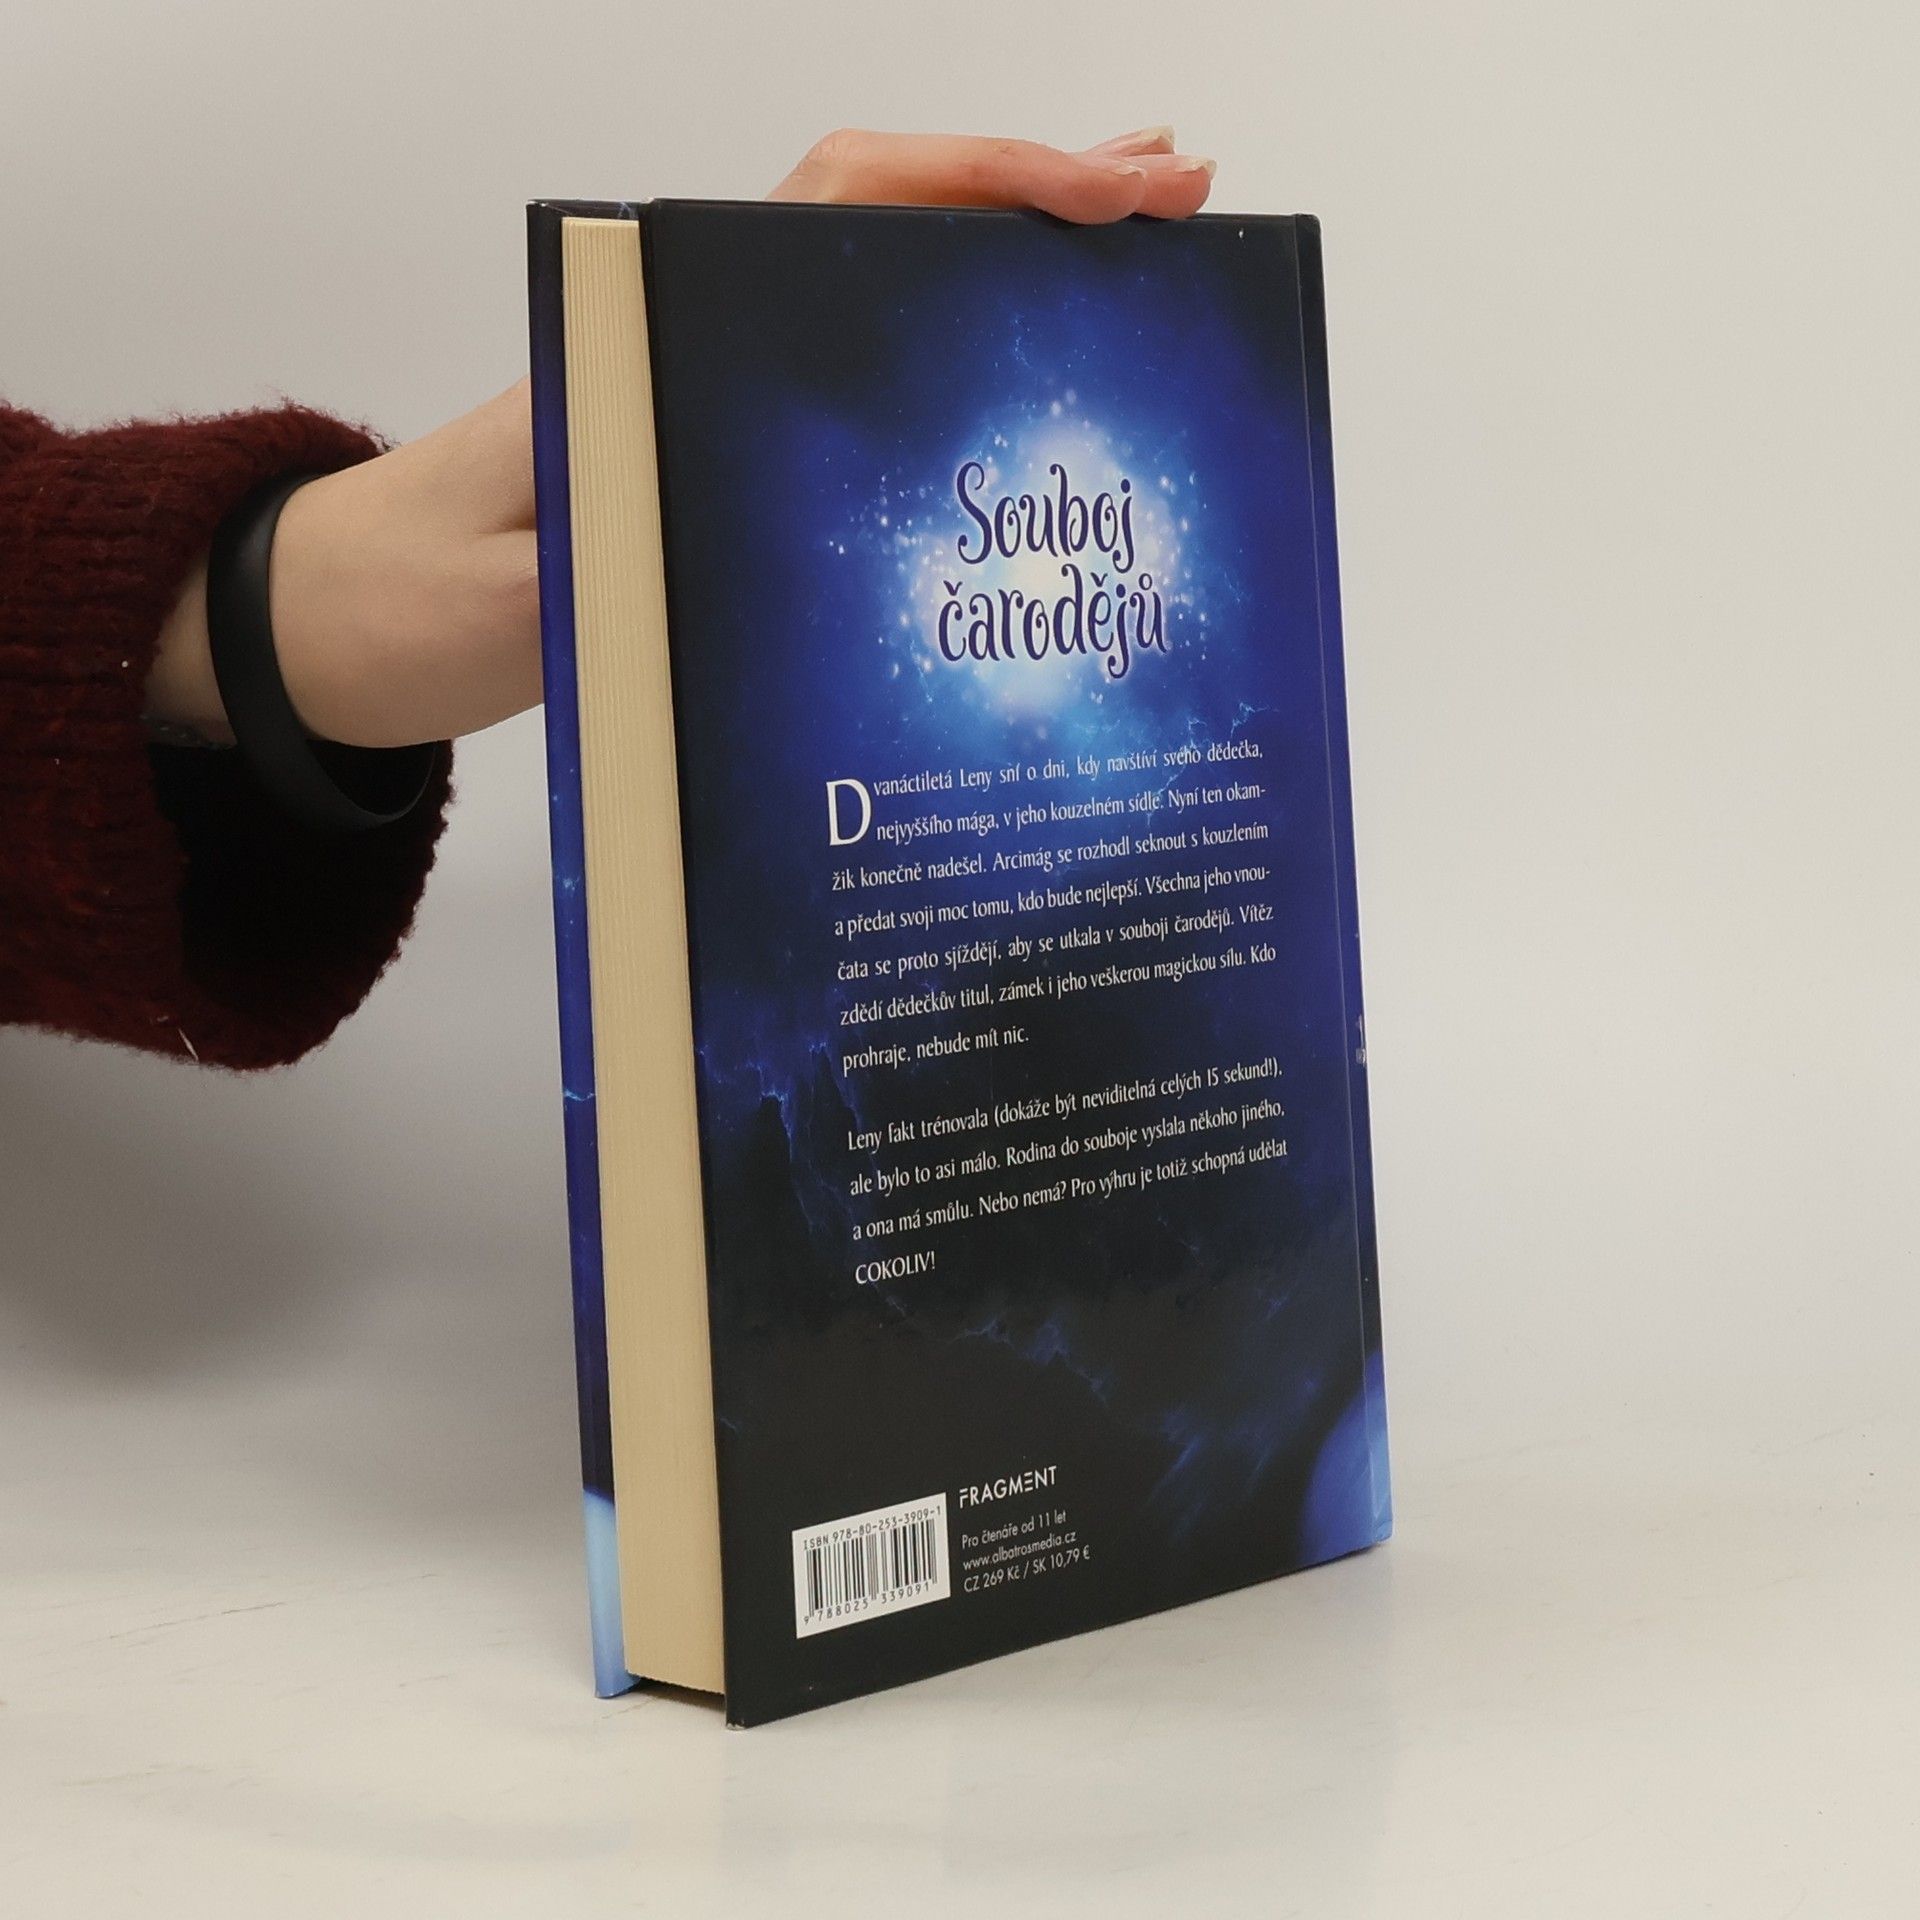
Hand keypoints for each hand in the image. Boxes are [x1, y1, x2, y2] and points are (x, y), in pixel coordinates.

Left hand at [148, 128, 1217, 748]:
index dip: (985, 185)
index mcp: (655, 339)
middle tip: (1180, 197)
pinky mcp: (721, 464)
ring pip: (881, 299)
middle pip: (886, 227)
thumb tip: (739, 556)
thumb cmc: (401, 599)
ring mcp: (714, 398)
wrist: (332, 628)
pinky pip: (855, 388)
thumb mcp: (514, 601)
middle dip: (1037, 201)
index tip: (1112, 195)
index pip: (842, 206)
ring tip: (1141, 262)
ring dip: (1010, 274)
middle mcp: (696, 342)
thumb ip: (610, 568)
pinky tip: (1026, 392)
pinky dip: (953, 363)